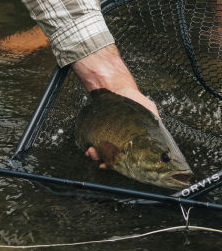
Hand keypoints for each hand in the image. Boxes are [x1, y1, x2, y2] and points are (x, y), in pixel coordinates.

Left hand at [71, 44, 157, 164]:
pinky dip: (91, 147)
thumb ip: (154, 121)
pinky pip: (94, 142)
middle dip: (109, 161)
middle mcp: (122, 136)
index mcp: (136, 135)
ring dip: (98, 155)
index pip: (134, 156)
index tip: (121, 168)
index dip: (128, 164)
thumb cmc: (128, 94)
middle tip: (103, 162)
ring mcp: (109, 133)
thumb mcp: (146, 108)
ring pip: (104, 151)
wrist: (107, 83)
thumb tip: (161, 136)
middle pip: (116, 156)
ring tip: (93, 153)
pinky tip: (89, 147)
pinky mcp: (96, 128)